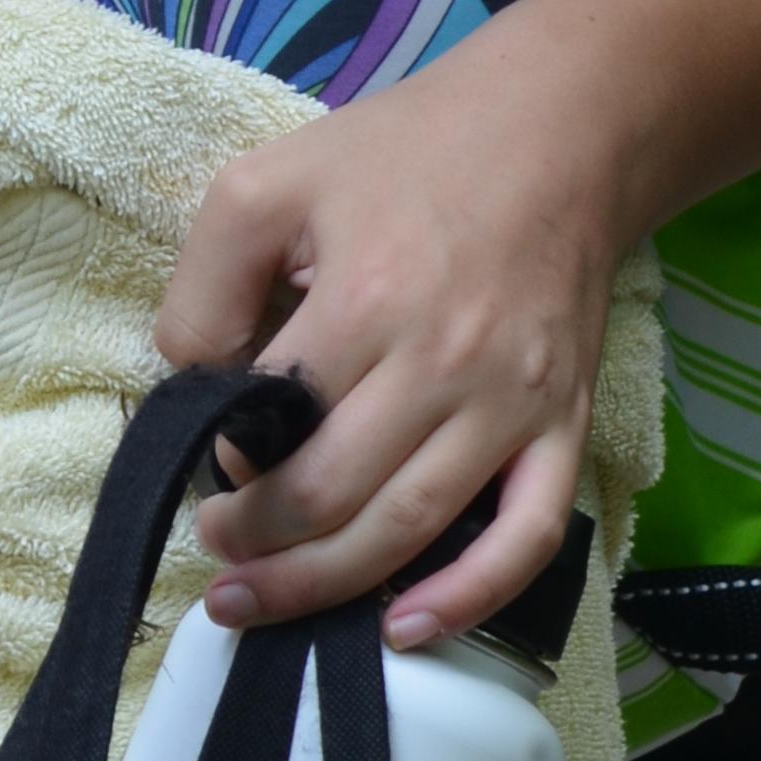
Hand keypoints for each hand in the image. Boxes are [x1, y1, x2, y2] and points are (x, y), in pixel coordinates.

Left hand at [149, 32, 622, 649]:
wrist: (555, 131)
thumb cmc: (401, 154)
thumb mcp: (268, 181)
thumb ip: (208, 283)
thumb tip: (194, 386)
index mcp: (367, 297)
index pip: (276, 423)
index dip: (226, 464)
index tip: (208, 469)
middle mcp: (445, 363)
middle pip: (338, 497)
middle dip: (261, 544)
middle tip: (218, 552)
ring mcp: (514, 403)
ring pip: (414, 531)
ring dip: (330, 586)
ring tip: (264, 598)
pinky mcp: (565, 425)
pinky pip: (527, 539)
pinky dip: (469, 600)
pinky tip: (406, 629)